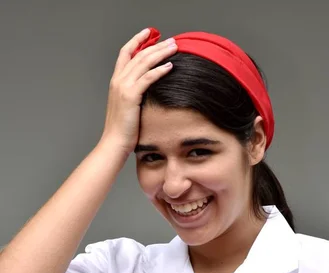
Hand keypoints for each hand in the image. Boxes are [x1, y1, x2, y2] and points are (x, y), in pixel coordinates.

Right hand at [100, 28, 177, 155]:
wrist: (114, 143)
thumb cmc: (123, 131)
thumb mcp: (128, 108)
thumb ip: (135, 95)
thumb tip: (149, 90)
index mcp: (116, 82)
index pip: (125, 53)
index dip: (137, 41)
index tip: (149, 33)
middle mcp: (118, 81)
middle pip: (138, 54)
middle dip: (155, 45)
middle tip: (171, 41)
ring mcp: (123, 87)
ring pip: (143, 62)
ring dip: (160, 53)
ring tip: (174, 48)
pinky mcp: (130, 96)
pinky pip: (147, 78)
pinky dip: (159, 70)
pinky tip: (170, 66)